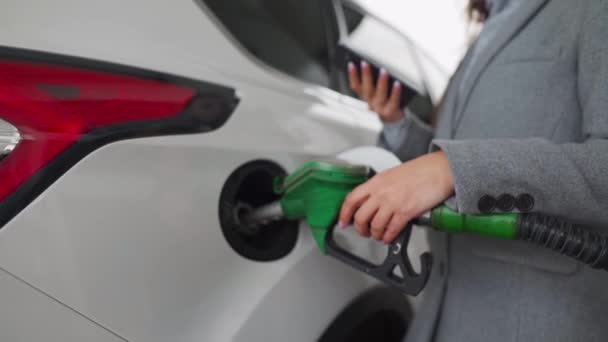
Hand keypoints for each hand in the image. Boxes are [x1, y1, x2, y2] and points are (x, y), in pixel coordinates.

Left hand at [338, 151, 454, 243]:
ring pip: (375, 226)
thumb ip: (379, 187)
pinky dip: (387, 237)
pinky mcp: (406, 212)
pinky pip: (391, 230)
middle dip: (360, 229)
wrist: (439, 170)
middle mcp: (381, 192)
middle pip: (360, 217)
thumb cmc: (419, 171)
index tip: (343, 222)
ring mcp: (393, 203)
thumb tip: (370, 201)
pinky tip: (388, 237)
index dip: (344, 214)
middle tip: (364, 232)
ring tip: (378, 236)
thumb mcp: (391, 175)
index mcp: (376, 182)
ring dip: (375, 235)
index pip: (352, 199)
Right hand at [348, 61, 404, 122]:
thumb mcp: (375, 95)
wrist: (393, 120)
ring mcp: (380, 108)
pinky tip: (397, 83)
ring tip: (383, 71)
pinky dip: (395, 92)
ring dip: (381, 82)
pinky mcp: (391, 111)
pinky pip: (393, 101)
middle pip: (367, 90)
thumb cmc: (385, 104)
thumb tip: (374, 67)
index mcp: (365, 98)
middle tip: (365, 64)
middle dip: (365, 76)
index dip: (352, 76)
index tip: (351, 64)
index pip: (356, 87)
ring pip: (380, 95)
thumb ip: (373, 84)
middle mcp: (371, 104)